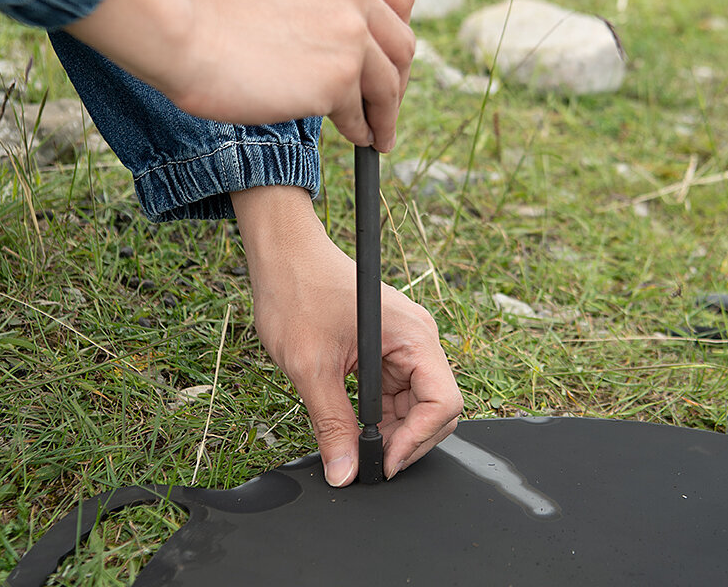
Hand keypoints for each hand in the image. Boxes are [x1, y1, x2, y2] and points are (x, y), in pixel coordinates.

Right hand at [66, 0, 415, 152]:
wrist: (186, 36)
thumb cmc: (221, 16)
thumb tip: (355, 32)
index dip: (399, 35)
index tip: (392, 62)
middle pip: (403, 45)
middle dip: (400, 81)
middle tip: (389, 106)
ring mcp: (350, 34)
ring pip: (389, 85)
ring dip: (387, 115)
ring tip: (379, 136)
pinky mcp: (338, 78)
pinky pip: (361, 113)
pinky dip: (361, 129)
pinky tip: (356, 137)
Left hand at [232, 186, 462, 486]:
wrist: (284, 255)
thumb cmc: (298, 291)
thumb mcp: (311, 366)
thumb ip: (332, 423)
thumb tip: (345, 472)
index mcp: (413, 336)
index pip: (443, 402)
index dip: (417, 440)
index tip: (384, 463)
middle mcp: (418, 338)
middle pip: (435, 406)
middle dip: (406, 440)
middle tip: (368, 461)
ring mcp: (404, 342)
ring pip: (416, 403)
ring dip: (392, 429)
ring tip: (355, 443)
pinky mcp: (386, 346)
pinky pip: (396, 390)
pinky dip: (380, 413)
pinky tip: (354, 422)